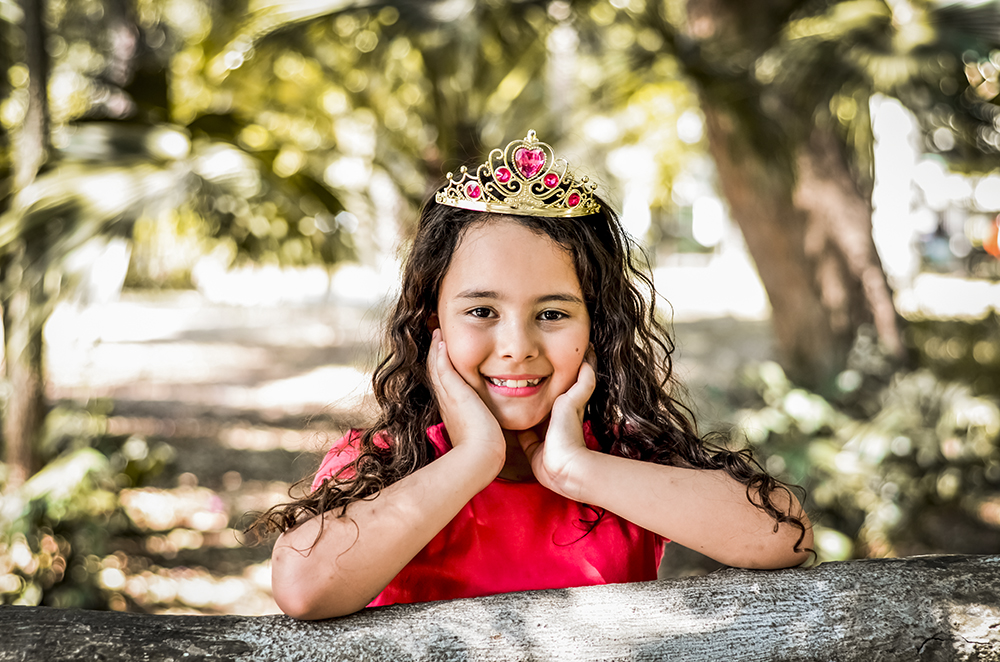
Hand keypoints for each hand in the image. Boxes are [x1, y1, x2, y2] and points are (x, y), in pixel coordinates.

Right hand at [427, 329, 505, 473]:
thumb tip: (493, 429)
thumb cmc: (485, 452)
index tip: (444, 357)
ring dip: (435, 350)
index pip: (445, 385)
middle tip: (436, 339)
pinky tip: (440, 341)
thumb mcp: (483, 434)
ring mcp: (448, 397)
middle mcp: (446, 402)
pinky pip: (442, 368)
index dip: (443, 370)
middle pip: (436, 373)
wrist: (480, 456)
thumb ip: (486, 426)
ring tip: (436, 334)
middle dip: (435, 356)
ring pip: (436, 367)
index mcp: (453, 411)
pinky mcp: (454, 392)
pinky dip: (439, 354)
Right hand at [516, 348, 596, 499]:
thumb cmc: (568, 434)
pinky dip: (512, 427)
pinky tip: (501, 416)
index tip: (538, 364)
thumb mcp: (575, 401)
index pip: (556, 389)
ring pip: (528, 417)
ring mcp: (543, 436)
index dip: (548, 377)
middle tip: (514, 377)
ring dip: (519, 408)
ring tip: (505, 394)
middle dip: (529, 391)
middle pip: (540, 402)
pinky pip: (520, 434)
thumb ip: (583, 382)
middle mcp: (554, 422)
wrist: (562, 467)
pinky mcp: (532, 449)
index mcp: (563, 409)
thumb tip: (588, 360)